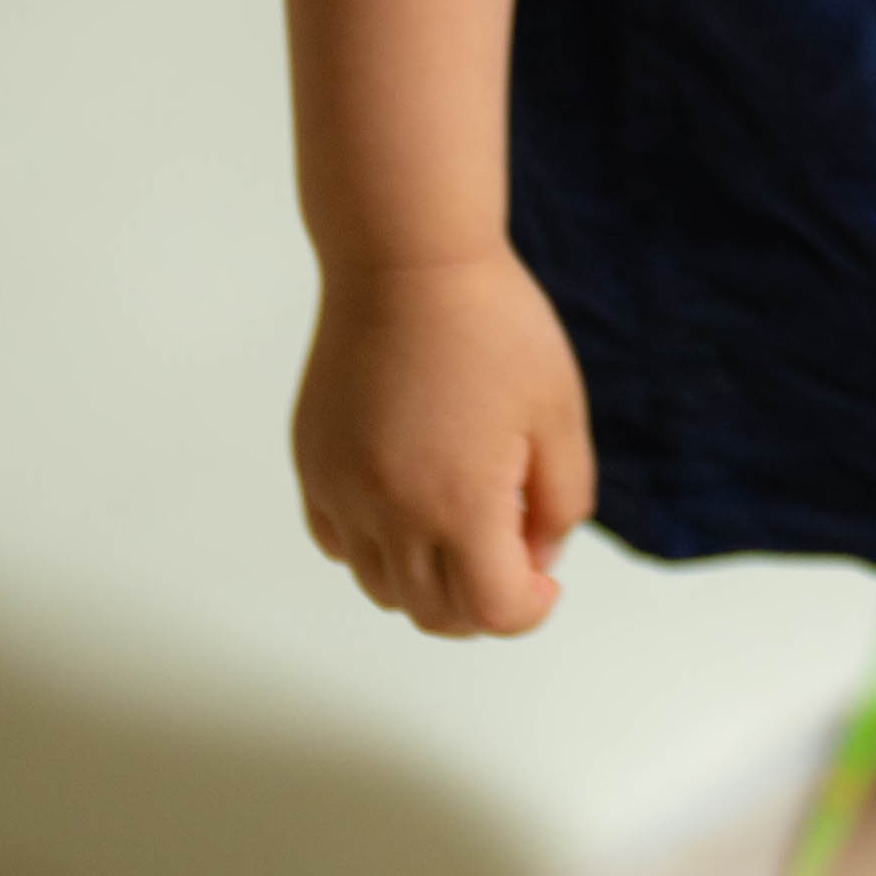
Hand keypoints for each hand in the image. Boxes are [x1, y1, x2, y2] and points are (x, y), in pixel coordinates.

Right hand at [294, 246, 592, 636]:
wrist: (407, 261)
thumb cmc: (492, 325)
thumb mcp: (560, 413)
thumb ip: (562, 501)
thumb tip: (538, 558)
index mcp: (460, 503)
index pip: (492, 613)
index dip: (529, 608)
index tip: (545, 577)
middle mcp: (390, 511)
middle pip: (434, 614)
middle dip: (482, 604)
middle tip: (512, 556)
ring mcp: (342, 491)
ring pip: (382, 589)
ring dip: (428, 583)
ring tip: (463, 524)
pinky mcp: (314, 465)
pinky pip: (340, 544)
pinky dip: (377, 547)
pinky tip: (411, 501)